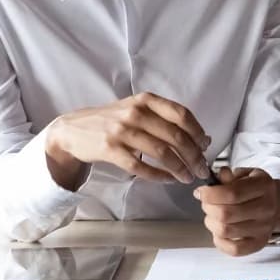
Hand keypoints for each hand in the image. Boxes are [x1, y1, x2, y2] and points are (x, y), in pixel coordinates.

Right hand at [43, 92, 209, 187]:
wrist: (73, 129)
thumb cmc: (113, 120)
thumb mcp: (138, 109)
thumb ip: (165, 119)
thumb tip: (201, 137)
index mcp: (147, 100)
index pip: (181, 114)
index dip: (198, 132)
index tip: (206, 146)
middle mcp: (136, 113)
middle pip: (175, 136)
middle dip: (193, 155)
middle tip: (201, 168)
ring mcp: (122, 131)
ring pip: (161, 152)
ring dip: (179, 168)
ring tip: (187, 177)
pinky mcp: (110, 150)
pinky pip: (140, 166)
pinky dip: (158, 175)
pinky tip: (167, 179)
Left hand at [194, 168, 279, 255]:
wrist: (274, 204)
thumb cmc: (254, 189)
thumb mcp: (245, 175)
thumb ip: (230, 176)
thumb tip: (218, 178)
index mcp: (265, 186)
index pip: (232, 193)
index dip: (210, 194)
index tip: (201, 192)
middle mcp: (268, 208)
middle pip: (225, 213)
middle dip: (208, 208)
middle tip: (206, 203)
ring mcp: (265, 228)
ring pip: (225, 230)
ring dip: (211, 223)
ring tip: (213, 216)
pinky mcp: (259, 243)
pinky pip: (233, 249)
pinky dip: (220, 241)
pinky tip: (220, 231)